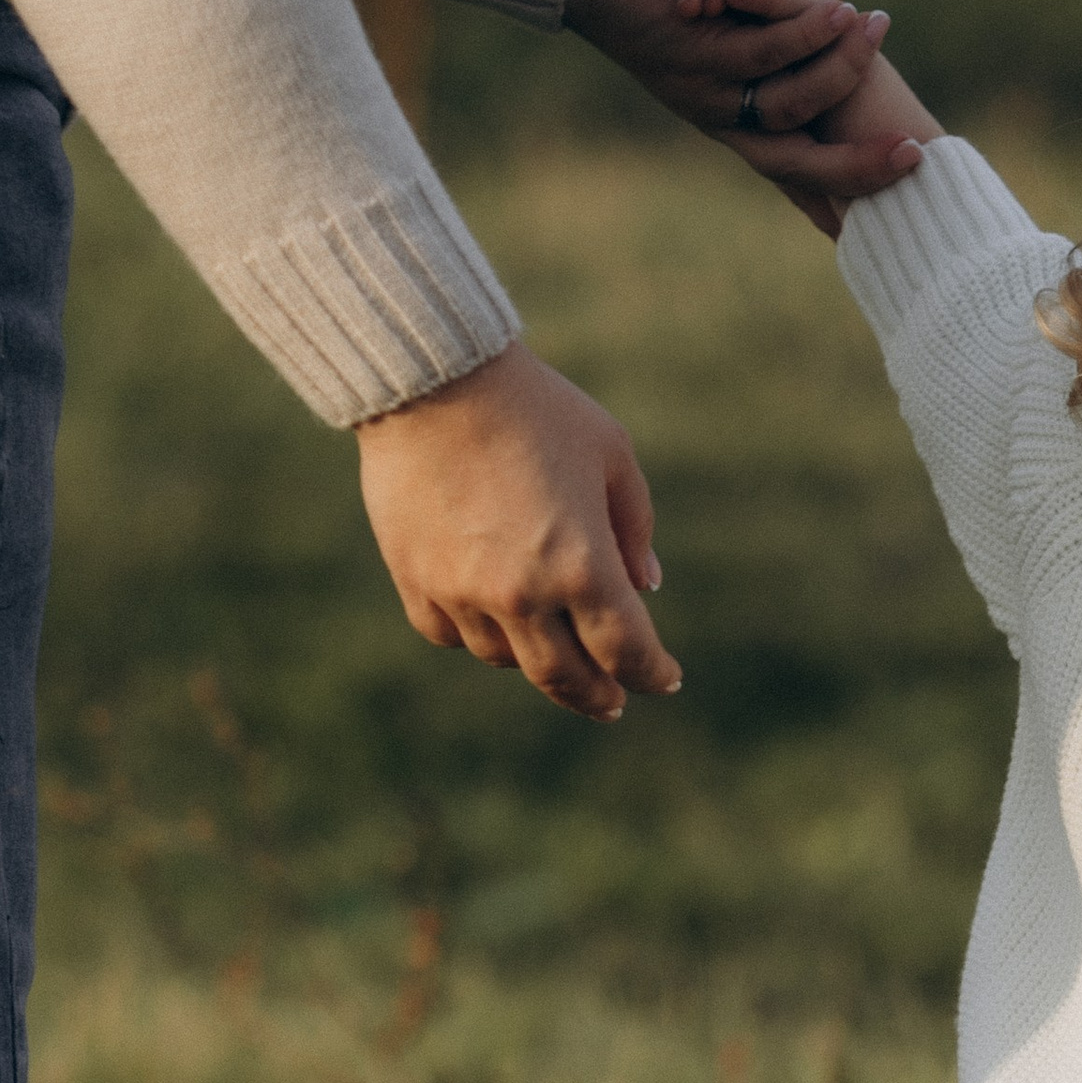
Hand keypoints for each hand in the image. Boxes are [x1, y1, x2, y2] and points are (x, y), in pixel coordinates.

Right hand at [354, 340, 679, 722]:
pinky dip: (477, 635)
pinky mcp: (416, 581)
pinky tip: (494, 623)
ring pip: (507, 659)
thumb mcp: (611, 454)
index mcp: (583, 566)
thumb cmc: (536, 410)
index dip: (652, 673)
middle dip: (598, 695)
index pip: (626, 650)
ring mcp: (463, 593)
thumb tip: (645, 586)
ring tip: (553, 646)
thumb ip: (633, 527)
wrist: (434, 381)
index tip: (665, 680)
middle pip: (566, 677)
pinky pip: (451, 634)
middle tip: (612, 701)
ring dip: (537, 659)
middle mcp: (522, 594)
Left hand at [564, 0, 922, 222]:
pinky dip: (806, 33)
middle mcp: (718, 116)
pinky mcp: (692, 50)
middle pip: (796, 163)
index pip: (797, 170)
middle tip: (915, 153)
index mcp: (731, 116)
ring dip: (841, 69)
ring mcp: (705, 88)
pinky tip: (838, 10)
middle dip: (858, 166)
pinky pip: (763, 50)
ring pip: (789, 100)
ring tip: (877, 33)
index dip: (848, 184)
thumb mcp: (730, 0)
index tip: (901, 190)